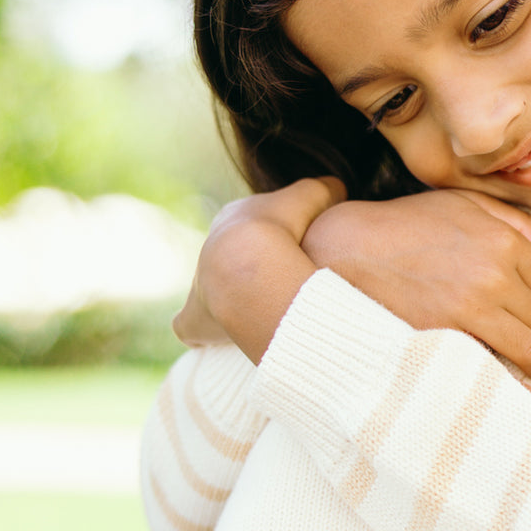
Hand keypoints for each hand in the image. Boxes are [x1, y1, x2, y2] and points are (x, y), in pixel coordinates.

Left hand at [174, 178, 339, 362]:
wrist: (248, 261)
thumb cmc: (280, 229)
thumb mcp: (311, 199)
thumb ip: (324, 192)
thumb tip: (338, 187)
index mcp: (234, 221)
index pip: (253, 229)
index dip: (275, 243)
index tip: (293, 258)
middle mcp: (211, 251)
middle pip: (233, 263)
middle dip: (253, 276)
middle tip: (281, 293)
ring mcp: (200, 286)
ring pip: (214, 294)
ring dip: (234, 305)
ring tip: (262, 322)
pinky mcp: (194, 319)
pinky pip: (193, 327)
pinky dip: (204, 333)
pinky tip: (220, 342)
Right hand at [301, 189, 530, 381]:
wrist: (347, 250)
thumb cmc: (404, 226)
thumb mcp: (461, 205)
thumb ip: (516, 224)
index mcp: (504, 241)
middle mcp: (495, 275)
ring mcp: (472, 309)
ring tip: (529, 372)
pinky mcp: (449, 336)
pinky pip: (498, 365)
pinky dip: (509, 377)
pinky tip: (506, 378)